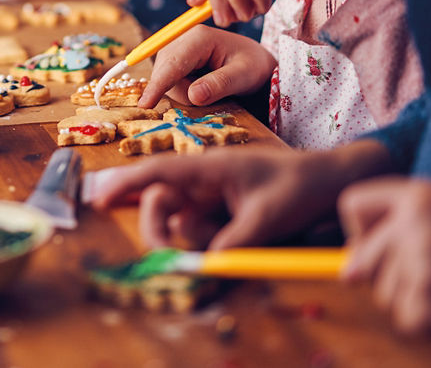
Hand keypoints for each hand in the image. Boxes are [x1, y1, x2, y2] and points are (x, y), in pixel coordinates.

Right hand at [85, 141, 391, 249]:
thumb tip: (205, 264)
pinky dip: (209, 244)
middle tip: (170, 260)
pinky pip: (200, 232)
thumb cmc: (299, 186)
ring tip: (238, 240)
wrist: (330, 182)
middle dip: (159, 231)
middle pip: (161, 203)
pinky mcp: (220, 212)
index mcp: (209, 166)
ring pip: (181, 223)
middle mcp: (203, 179)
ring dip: (195, 241)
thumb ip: (234, 240)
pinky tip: (240, 239)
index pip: (158, 172)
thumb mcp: (269, 216)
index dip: (125, 183)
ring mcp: (210, 196)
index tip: (100, 197)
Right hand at [137, 26, 275, 106]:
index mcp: (199, 38)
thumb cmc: (253, 66)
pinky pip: (170, 80)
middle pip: (165, 72)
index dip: (158, 86)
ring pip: (166, 79)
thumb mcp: (243, 76)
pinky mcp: (176, 59)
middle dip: (181, 92)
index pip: (172, 64)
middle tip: (212, 97)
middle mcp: (183, 39)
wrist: (256, 62)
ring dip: (183, 93)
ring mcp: (177, 49)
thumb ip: (219, 85)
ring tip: (211, 91)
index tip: (144, 105)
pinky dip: (182, 90)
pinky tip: (201, 88)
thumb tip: (193, 96)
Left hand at [340, 178, 430, 334]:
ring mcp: (424, 252)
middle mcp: (413, 217)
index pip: (351, 204)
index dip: (361, 233)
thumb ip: (395, 234)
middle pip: (362, 262)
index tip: (390, 248)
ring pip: (383, 297)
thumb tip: (346, 274)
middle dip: (392, 282)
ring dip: (415, 306)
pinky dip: (430, 326)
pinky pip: (407, 321)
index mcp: (415, 192)